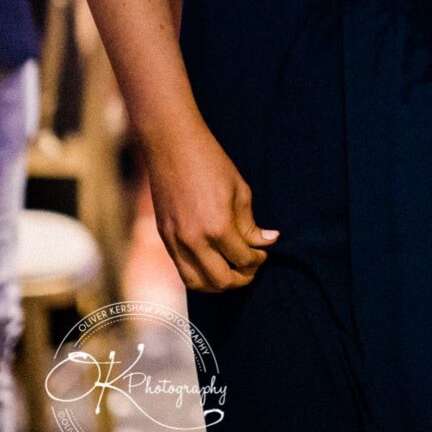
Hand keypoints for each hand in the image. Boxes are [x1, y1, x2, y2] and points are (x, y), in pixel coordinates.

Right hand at [144, 120, 278, 291]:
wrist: (172, 147)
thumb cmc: (211, 164)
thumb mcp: (240, 191)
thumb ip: (251, 224)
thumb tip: (268, 242)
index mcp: (218, 227)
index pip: (243, 259)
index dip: (258, 259)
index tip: (264, 253)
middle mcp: (194, 241)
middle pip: (222, 280)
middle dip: (242, 278)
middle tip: (252, 268)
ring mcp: (175, 242)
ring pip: (198, 283)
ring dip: (218, 284)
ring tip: (232, 272)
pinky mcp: (164, 238)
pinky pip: (182, 270)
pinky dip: (199, 276)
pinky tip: (212, 266)